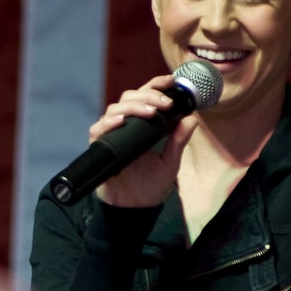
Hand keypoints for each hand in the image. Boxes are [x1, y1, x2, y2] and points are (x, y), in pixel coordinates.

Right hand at [90, 74, 197, 207]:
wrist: (135, 210)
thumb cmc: (150, 186)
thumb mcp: (170, 162)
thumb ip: (178, 141)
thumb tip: (192, 119)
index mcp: (141, 125)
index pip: (145, 97)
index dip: (155, 85)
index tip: (171, 81)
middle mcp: (124, 126)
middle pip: (130, 97)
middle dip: (149, 96)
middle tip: (166, 103)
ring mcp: (111, 136)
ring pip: (116, 108)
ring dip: (134, 106)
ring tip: (151, 112)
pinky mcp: (100, 149)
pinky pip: (98, 129)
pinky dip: (108, 122)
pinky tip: (120, 120)